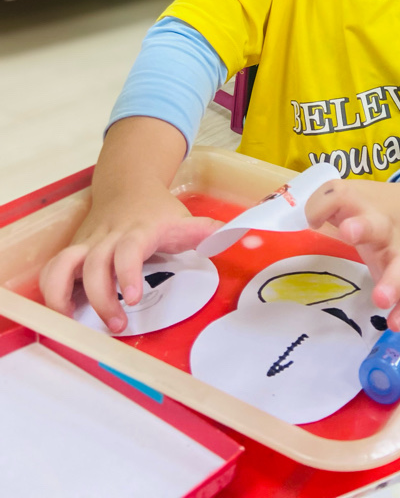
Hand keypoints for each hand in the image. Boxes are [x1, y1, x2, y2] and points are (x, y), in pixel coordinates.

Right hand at [39, 183, 221, 332]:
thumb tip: (239, 236)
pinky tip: (64, 314)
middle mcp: (108, 237)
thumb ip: (208, 232)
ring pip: (62, 266)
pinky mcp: (73, 251)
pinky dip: (51, 293)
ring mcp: (87, 244)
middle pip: (93, 265)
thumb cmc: (157, 210)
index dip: (128, 273)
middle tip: (118, 324)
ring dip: (62, 296)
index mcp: (138, 231)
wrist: (127, 184)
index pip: (128, 250)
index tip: (135, 298)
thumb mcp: (184, 218)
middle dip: (102, 298)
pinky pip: (53, 271)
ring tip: (72, 323)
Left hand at [305, 177, 399, 330]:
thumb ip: (323, 205)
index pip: (341, 196)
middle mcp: (384, 228)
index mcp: (363, 206)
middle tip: (349, 232)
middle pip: (377, 225)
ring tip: (381, 299)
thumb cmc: (371, 209)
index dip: (323, 205)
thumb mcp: (349, 199)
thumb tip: (311, 222)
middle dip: (364, 227)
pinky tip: (395, 323)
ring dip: (392, 281)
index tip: (312, 220)